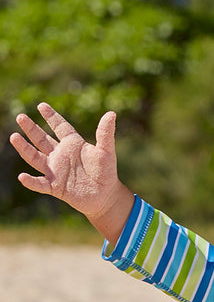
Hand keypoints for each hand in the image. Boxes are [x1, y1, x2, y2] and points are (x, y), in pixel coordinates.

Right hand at [10, 103, 133, 243]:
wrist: (106, 196)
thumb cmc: (106, 172)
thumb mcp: (106, 151)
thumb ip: (105, 133)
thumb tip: (112, 113)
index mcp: (73, 144)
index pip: (60, 127)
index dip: (51, 117)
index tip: (41, 105)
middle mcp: (60, 155)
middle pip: (42, 139)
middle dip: (31, 128)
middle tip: (21, 117)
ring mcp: (55, 170)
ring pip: (35, 158)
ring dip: (24, 148)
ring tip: (14, 137)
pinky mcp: (55, 186)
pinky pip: (40, 184)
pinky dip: (31, 181)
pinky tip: (22, 177)